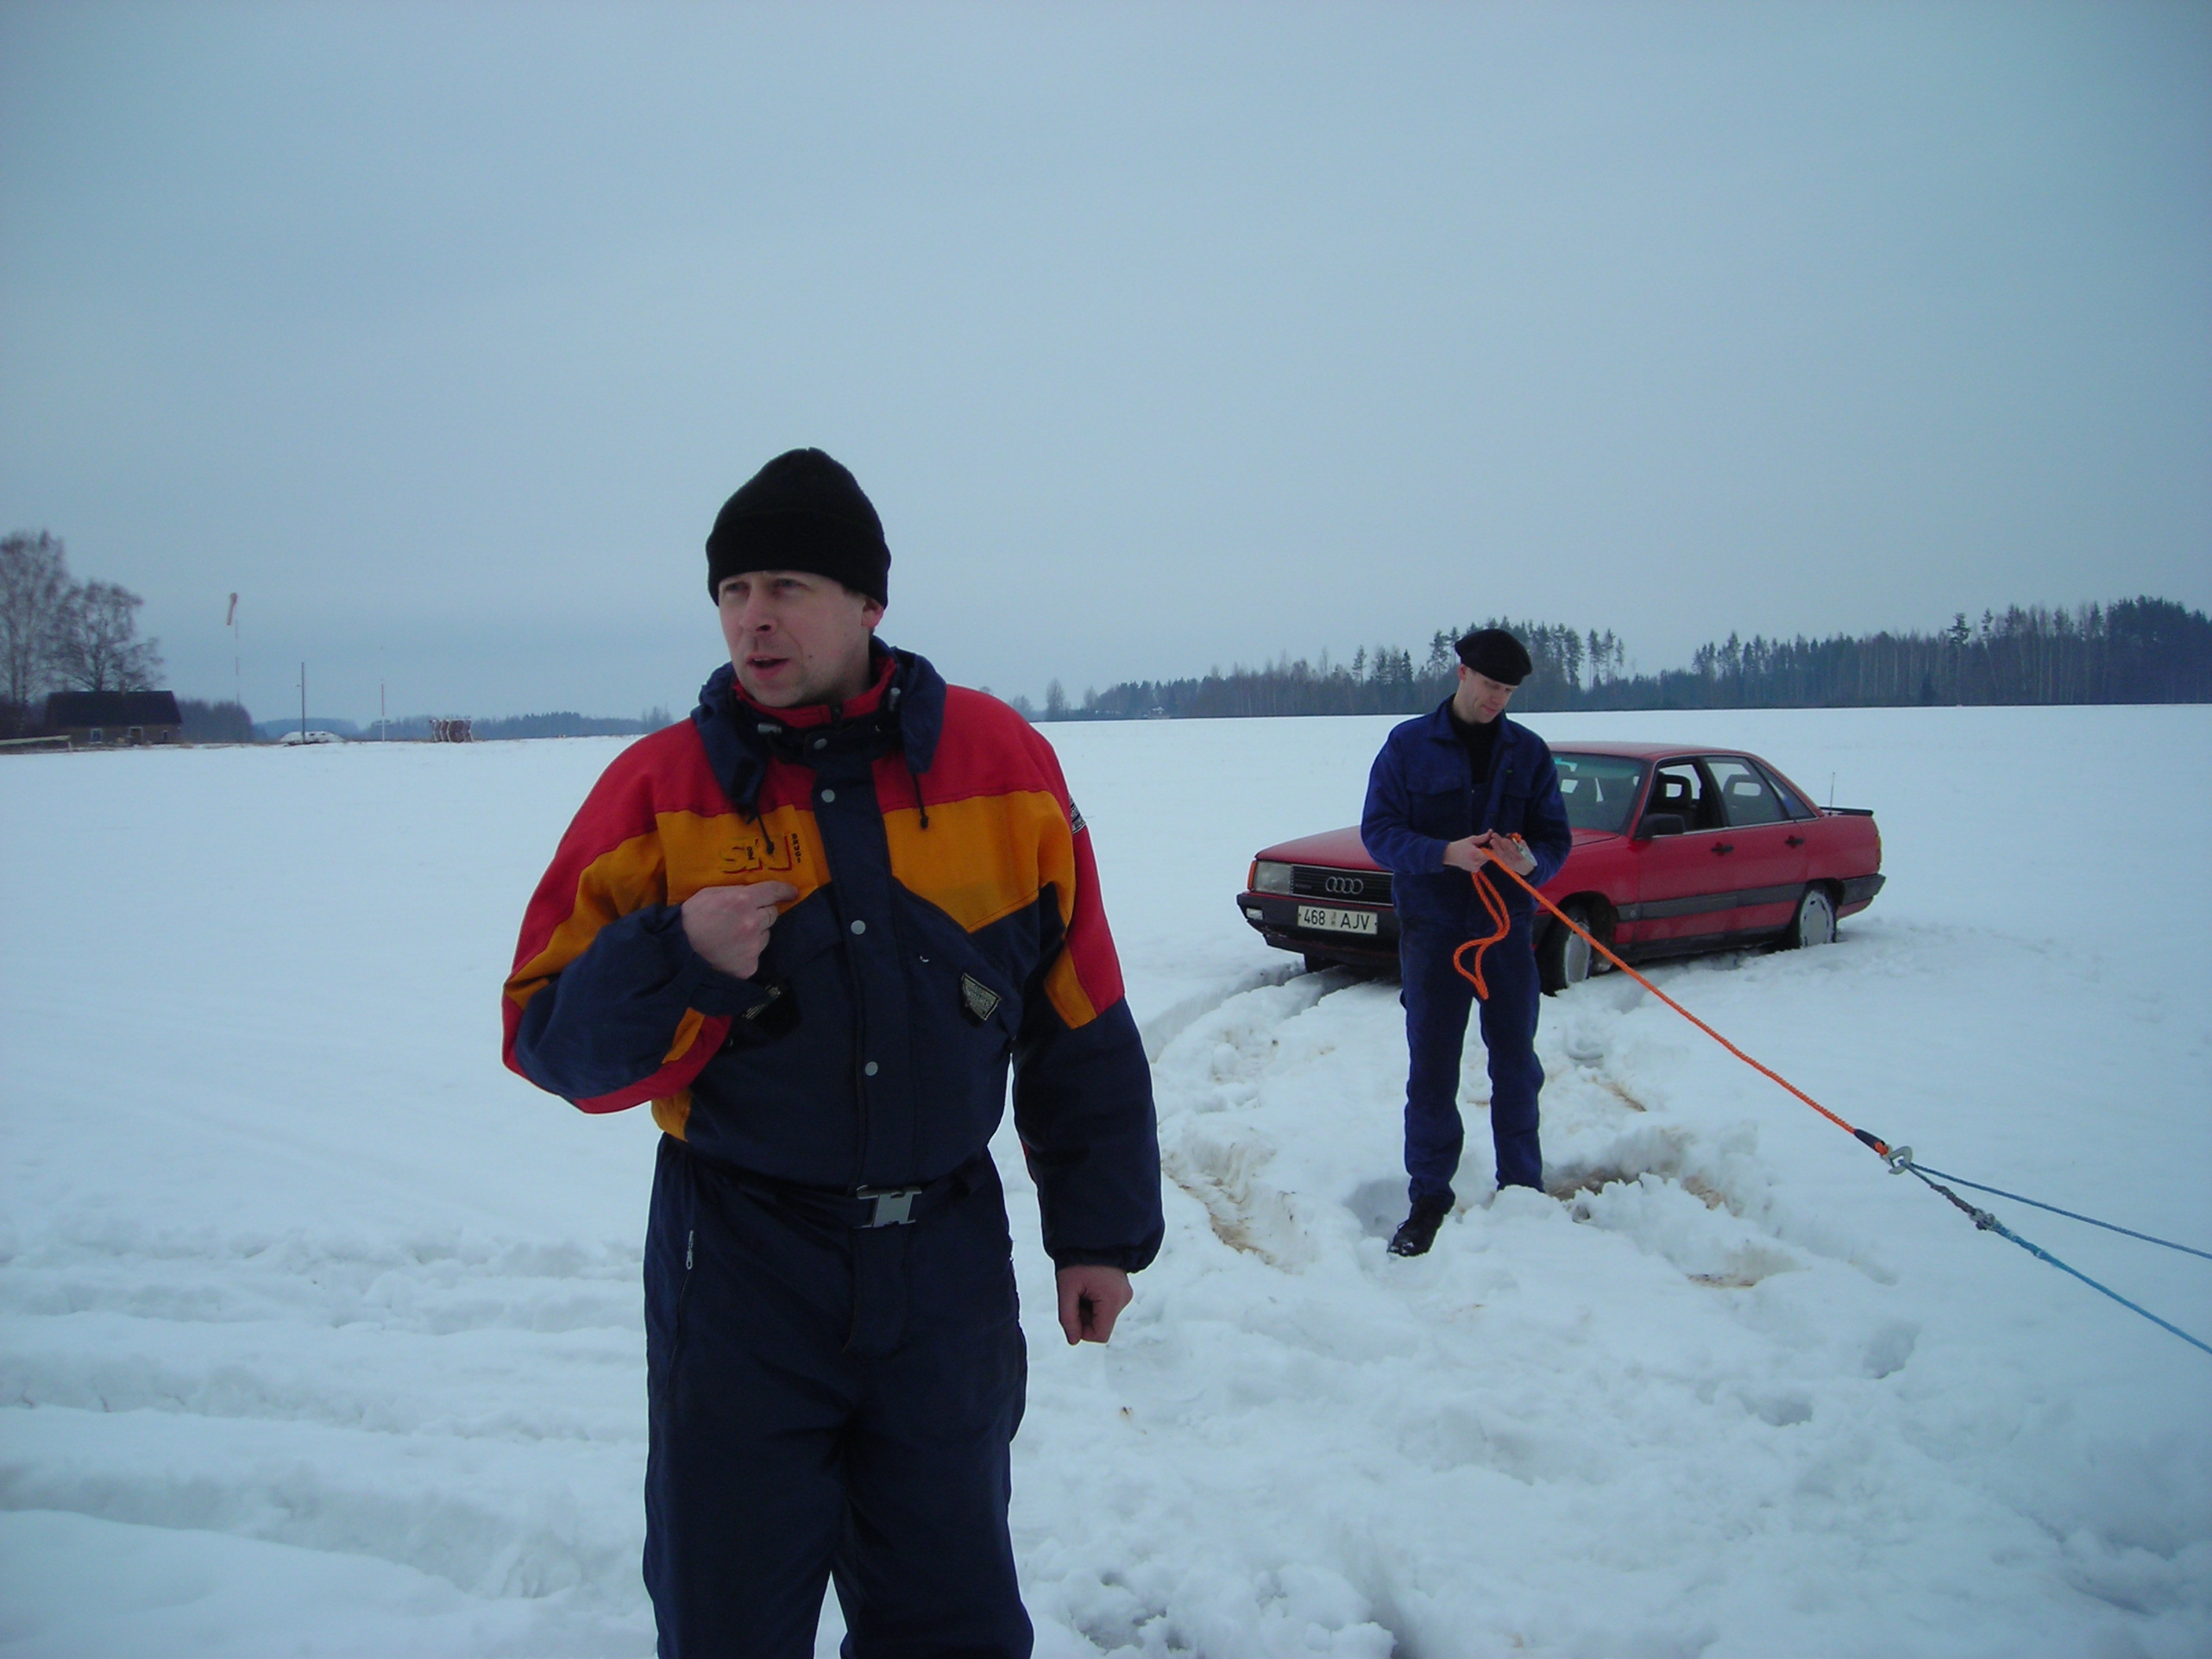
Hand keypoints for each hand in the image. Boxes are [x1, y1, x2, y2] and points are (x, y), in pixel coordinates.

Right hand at [680, 881, 797, 978]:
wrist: (678, 954)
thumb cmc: (690, 919)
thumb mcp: (710, 894)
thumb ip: (735, 892)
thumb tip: (755, 893)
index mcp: (742, 900)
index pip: (773, 891)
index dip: (785, 890)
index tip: (792, 892)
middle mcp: (753, 923)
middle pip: (772, 914)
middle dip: (762, 914)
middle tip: (744, 918)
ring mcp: (753, 946)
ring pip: (765, 935)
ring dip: (755, 934)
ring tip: (733, 938)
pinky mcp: (750, 966)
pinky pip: (756, 955)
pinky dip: (747, 953)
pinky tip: (731, 953)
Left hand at [1056, 1265, 1131, 1344]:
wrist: (1090, 1235)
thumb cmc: (1076, 1261)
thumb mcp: (1066, 1289)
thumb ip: (1068, 1318)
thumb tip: (1073, 1340)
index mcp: (1113, 1299)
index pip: (1100, 1335)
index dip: (1082, 1331)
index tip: (1071, 1313)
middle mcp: (1124, 1299)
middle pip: (1101, 1326)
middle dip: (1084, 1317)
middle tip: (1074, 1295)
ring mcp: (1125, 1294)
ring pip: (1103, 1316)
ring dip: (1089, 1308)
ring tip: (1082, 1287)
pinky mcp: (1123, 1290)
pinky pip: (1107, 1306)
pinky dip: (1095, 1301)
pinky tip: (1089, 1286)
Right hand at [1453, 831, 1534, 877]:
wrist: (1449, 855)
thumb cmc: (1460, 845)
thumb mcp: (1471, 839)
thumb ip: (1483, 837)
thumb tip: (1492, 832)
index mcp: (1476, 854)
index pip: (1491, 853)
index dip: (1496, 849)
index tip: (1499, 845)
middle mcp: (1476, 863)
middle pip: (1489, 857)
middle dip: (1489, 851)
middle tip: (1483, 845)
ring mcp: (1475, 867)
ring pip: (1485, 860)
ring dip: (1484, 855)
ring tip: (1475, 850)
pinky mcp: (1474, 870)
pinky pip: (1481, 863)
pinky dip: (1480, 859)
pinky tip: (1472, 856)